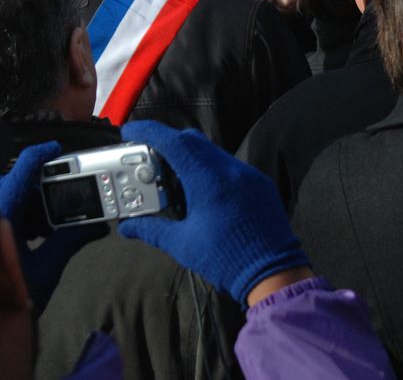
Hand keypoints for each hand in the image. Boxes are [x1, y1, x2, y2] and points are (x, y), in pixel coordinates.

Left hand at [0, 141, 105, 310]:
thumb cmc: (12, 301)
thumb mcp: (46, 269)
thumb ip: (69, 240)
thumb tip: (95, 224)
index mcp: (1, 220)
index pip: (17, 176)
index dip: (36, 157)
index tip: (52, 148)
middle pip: (9, 188)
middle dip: (33, 186)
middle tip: (59, 192)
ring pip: (5, 203)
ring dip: (27, 205)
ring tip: (49, 219)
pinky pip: (1, 219)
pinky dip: (18, 220)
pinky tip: (35, 235)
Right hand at [116, 121, 310, 304]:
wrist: (274, 271)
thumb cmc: (227, 259)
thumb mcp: (182, 244)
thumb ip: (152, 229)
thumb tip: (128, 226)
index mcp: (209, 180)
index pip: (175, 142)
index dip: (150, 131)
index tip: (131, 131)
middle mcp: (231, 170)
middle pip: (194, 142)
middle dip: (167, 143)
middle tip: (146, 157)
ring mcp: (249, 175)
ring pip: (213, 152)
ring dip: (189, 157)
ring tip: (170, 177)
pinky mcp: (259, 184)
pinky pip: (229, 166)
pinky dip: (209, 168)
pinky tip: (198, 190)